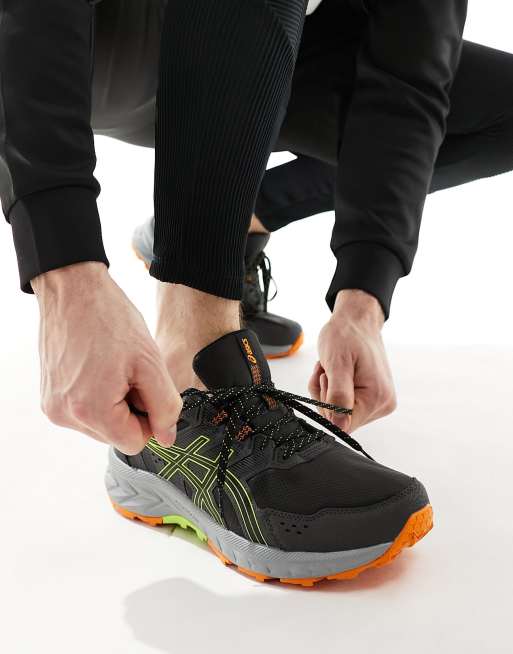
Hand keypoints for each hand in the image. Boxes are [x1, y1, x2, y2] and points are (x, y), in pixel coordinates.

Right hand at [32, 262, 181, 453]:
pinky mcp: (49, 397)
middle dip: (129, 409)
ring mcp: (54, 406)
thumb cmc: (110, 319)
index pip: (134, 442)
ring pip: (101, 425)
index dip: (149, 418)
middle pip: (116, 435)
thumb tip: (166, 436)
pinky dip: (96, 395)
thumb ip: (164, 406)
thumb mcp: (150, 363)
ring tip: (112, 368)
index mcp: (90, 411)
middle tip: (129, 373)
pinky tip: (98, 368)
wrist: (74, 290)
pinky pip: (83, 411)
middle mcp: (65, 415)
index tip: (147, 389)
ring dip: (114, 403)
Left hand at [309, 290, 395, 432]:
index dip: (327, 405)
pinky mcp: (373, 397)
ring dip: (327, 390)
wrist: (358, 320)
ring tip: (332, 368)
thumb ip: (338, 396)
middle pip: (341, 419)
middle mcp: (383, 403)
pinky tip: (337, 373)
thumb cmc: (347, 335)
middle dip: (326, 395)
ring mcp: (380, 401)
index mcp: (376, 398)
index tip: (327, 379)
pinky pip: (345, 403)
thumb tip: (339, 426)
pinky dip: (333, 389)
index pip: (343, 424)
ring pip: (340, 411)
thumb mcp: (337, 364)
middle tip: (327, 370)